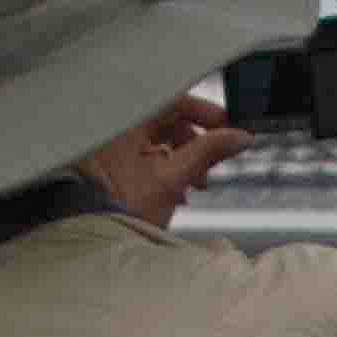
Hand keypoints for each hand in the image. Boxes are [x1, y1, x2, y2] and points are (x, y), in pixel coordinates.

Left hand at [84, 90, 245, 230]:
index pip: (175, 101)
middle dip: (197, 143)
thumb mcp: (174, 178)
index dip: (205, 114)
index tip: (227, 130)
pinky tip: (178, 190)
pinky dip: (168, 168)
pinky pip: (149, 155)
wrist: (97, 235)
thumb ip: (208, 152)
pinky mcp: (116, 167)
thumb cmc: (124, 208)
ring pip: (161, 140)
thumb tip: (238, 137)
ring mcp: (114, 148)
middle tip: (213, 163)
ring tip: (196, 184)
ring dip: (185, 158)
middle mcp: (118, 129)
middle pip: (169, 122)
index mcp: (128, 122)